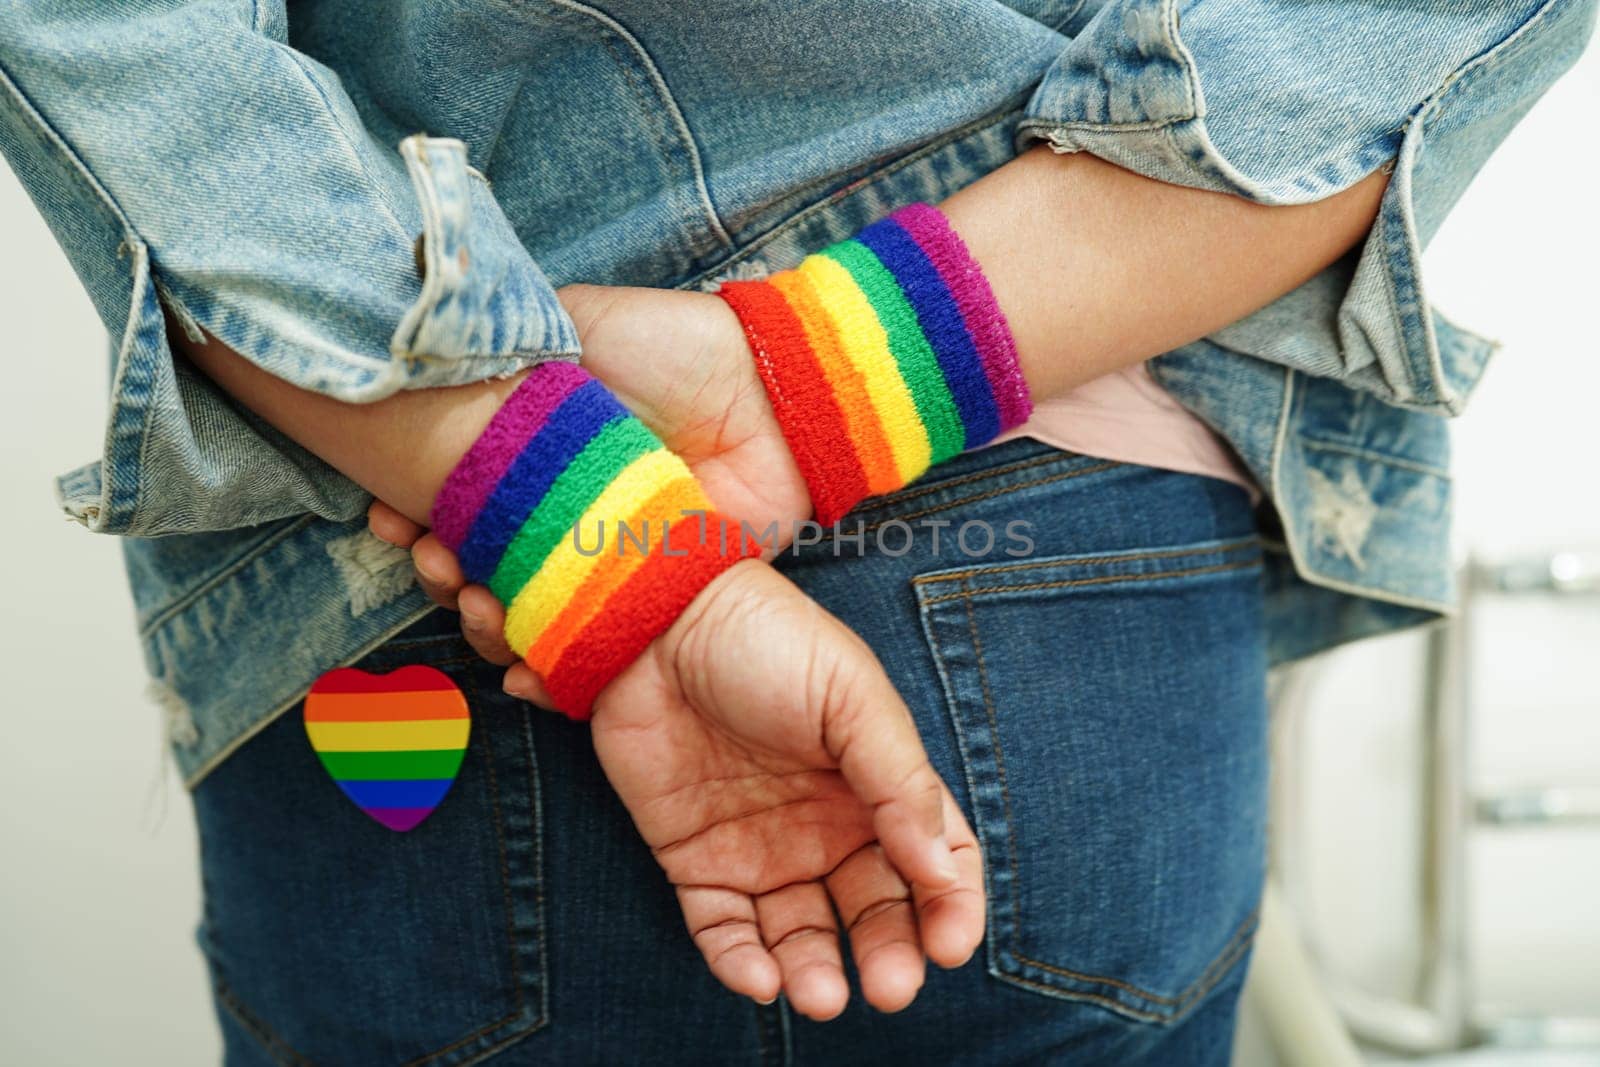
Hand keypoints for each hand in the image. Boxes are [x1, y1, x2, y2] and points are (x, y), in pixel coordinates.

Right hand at [367, 281, 812, 666]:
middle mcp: (563, 509)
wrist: (770, 389)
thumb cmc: (674, 346)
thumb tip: (435, 361)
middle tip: (432, 560)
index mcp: (537, 451)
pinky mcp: (649, 597)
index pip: (458, 496)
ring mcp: (604, 558)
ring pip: (524, 610)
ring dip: (483, 620)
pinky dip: (548, 666)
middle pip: (479, 560)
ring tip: (474, 603)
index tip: (388, 518)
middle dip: (440, 569)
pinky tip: (522, 668)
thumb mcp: (579, 323)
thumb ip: (511, 345)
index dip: (415, 511)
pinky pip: (590, 644)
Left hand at [583, 559, 982, 1017]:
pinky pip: (723, 928)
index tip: (950, 945)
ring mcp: (761, 847)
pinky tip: (760, 979)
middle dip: (889, 955)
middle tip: (890, 988)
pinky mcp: (695, 859)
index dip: (952, 906)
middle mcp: (827, 824)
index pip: (935, 861)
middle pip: (874, 911)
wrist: (655, 619)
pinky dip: (741, 962)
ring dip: (816, 971)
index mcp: (877, 783)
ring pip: (802, 933)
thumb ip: (899, 780)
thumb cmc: (765, 641)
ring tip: (818, 995)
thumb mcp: (852, 696)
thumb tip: (941, 868)